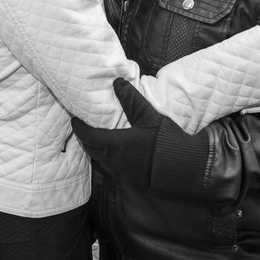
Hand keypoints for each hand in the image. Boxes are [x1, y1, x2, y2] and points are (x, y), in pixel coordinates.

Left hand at [70, 78, 208, 197]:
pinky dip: (107, 157)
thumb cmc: (166, 140)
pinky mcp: (132, 177)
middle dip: (85, 138)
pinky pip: (112, 166)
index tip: (74, 119)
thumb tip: (117, 82)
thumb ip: (132, 99)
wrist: (185, 166)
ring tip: (96, 137)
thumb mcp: (149, 115)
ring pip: (101, 160)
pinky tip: (115, 151)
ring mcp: (123, 171)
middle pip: (92, 150)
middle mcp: (115, 160)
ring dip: (95, 149)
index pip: (89, 136)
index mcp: (116, 145)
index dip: (79, 128)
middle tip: (83, 127)